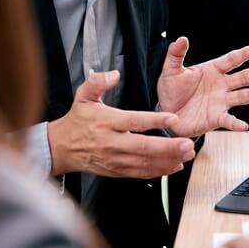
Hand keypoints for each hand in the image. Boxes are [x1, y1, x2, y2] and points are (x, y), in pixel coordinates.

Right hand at [48, 70, 195, 177]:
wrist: (60, 148)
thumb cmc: (77, 121)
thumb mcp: (83, 96)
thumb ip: (98, 82)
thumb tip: (114, 74)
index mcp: (106, 122)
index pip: (134, 121)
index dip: (155, 120)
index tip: (174, 118)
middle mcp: (111, 143)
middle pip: (143, 146)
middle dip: (168, 147)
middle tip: (188, 144)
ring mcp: (115, 159)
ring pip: (145, 163)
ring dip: (169, 160)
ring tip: (187, 154)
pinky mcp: (117, 171)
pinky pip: (141, 173)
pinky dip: (159, 171)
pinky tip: (175, 166)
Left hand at [157, 37, 248, 137]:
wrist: (167, 114)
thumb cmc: (171, 91)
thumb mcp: (171, 70)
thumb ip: (176, 54)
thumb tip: (181, 39)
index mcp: (212, 71)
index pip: (229, 61)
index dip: (241, 55)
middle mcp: (220, 85)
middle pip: (241, 78)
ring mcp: (221, 101)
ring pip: (240, 97)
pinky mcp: (216, 117)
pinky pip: (228, 120)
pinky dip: (236, 123)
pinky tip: (243, 125)